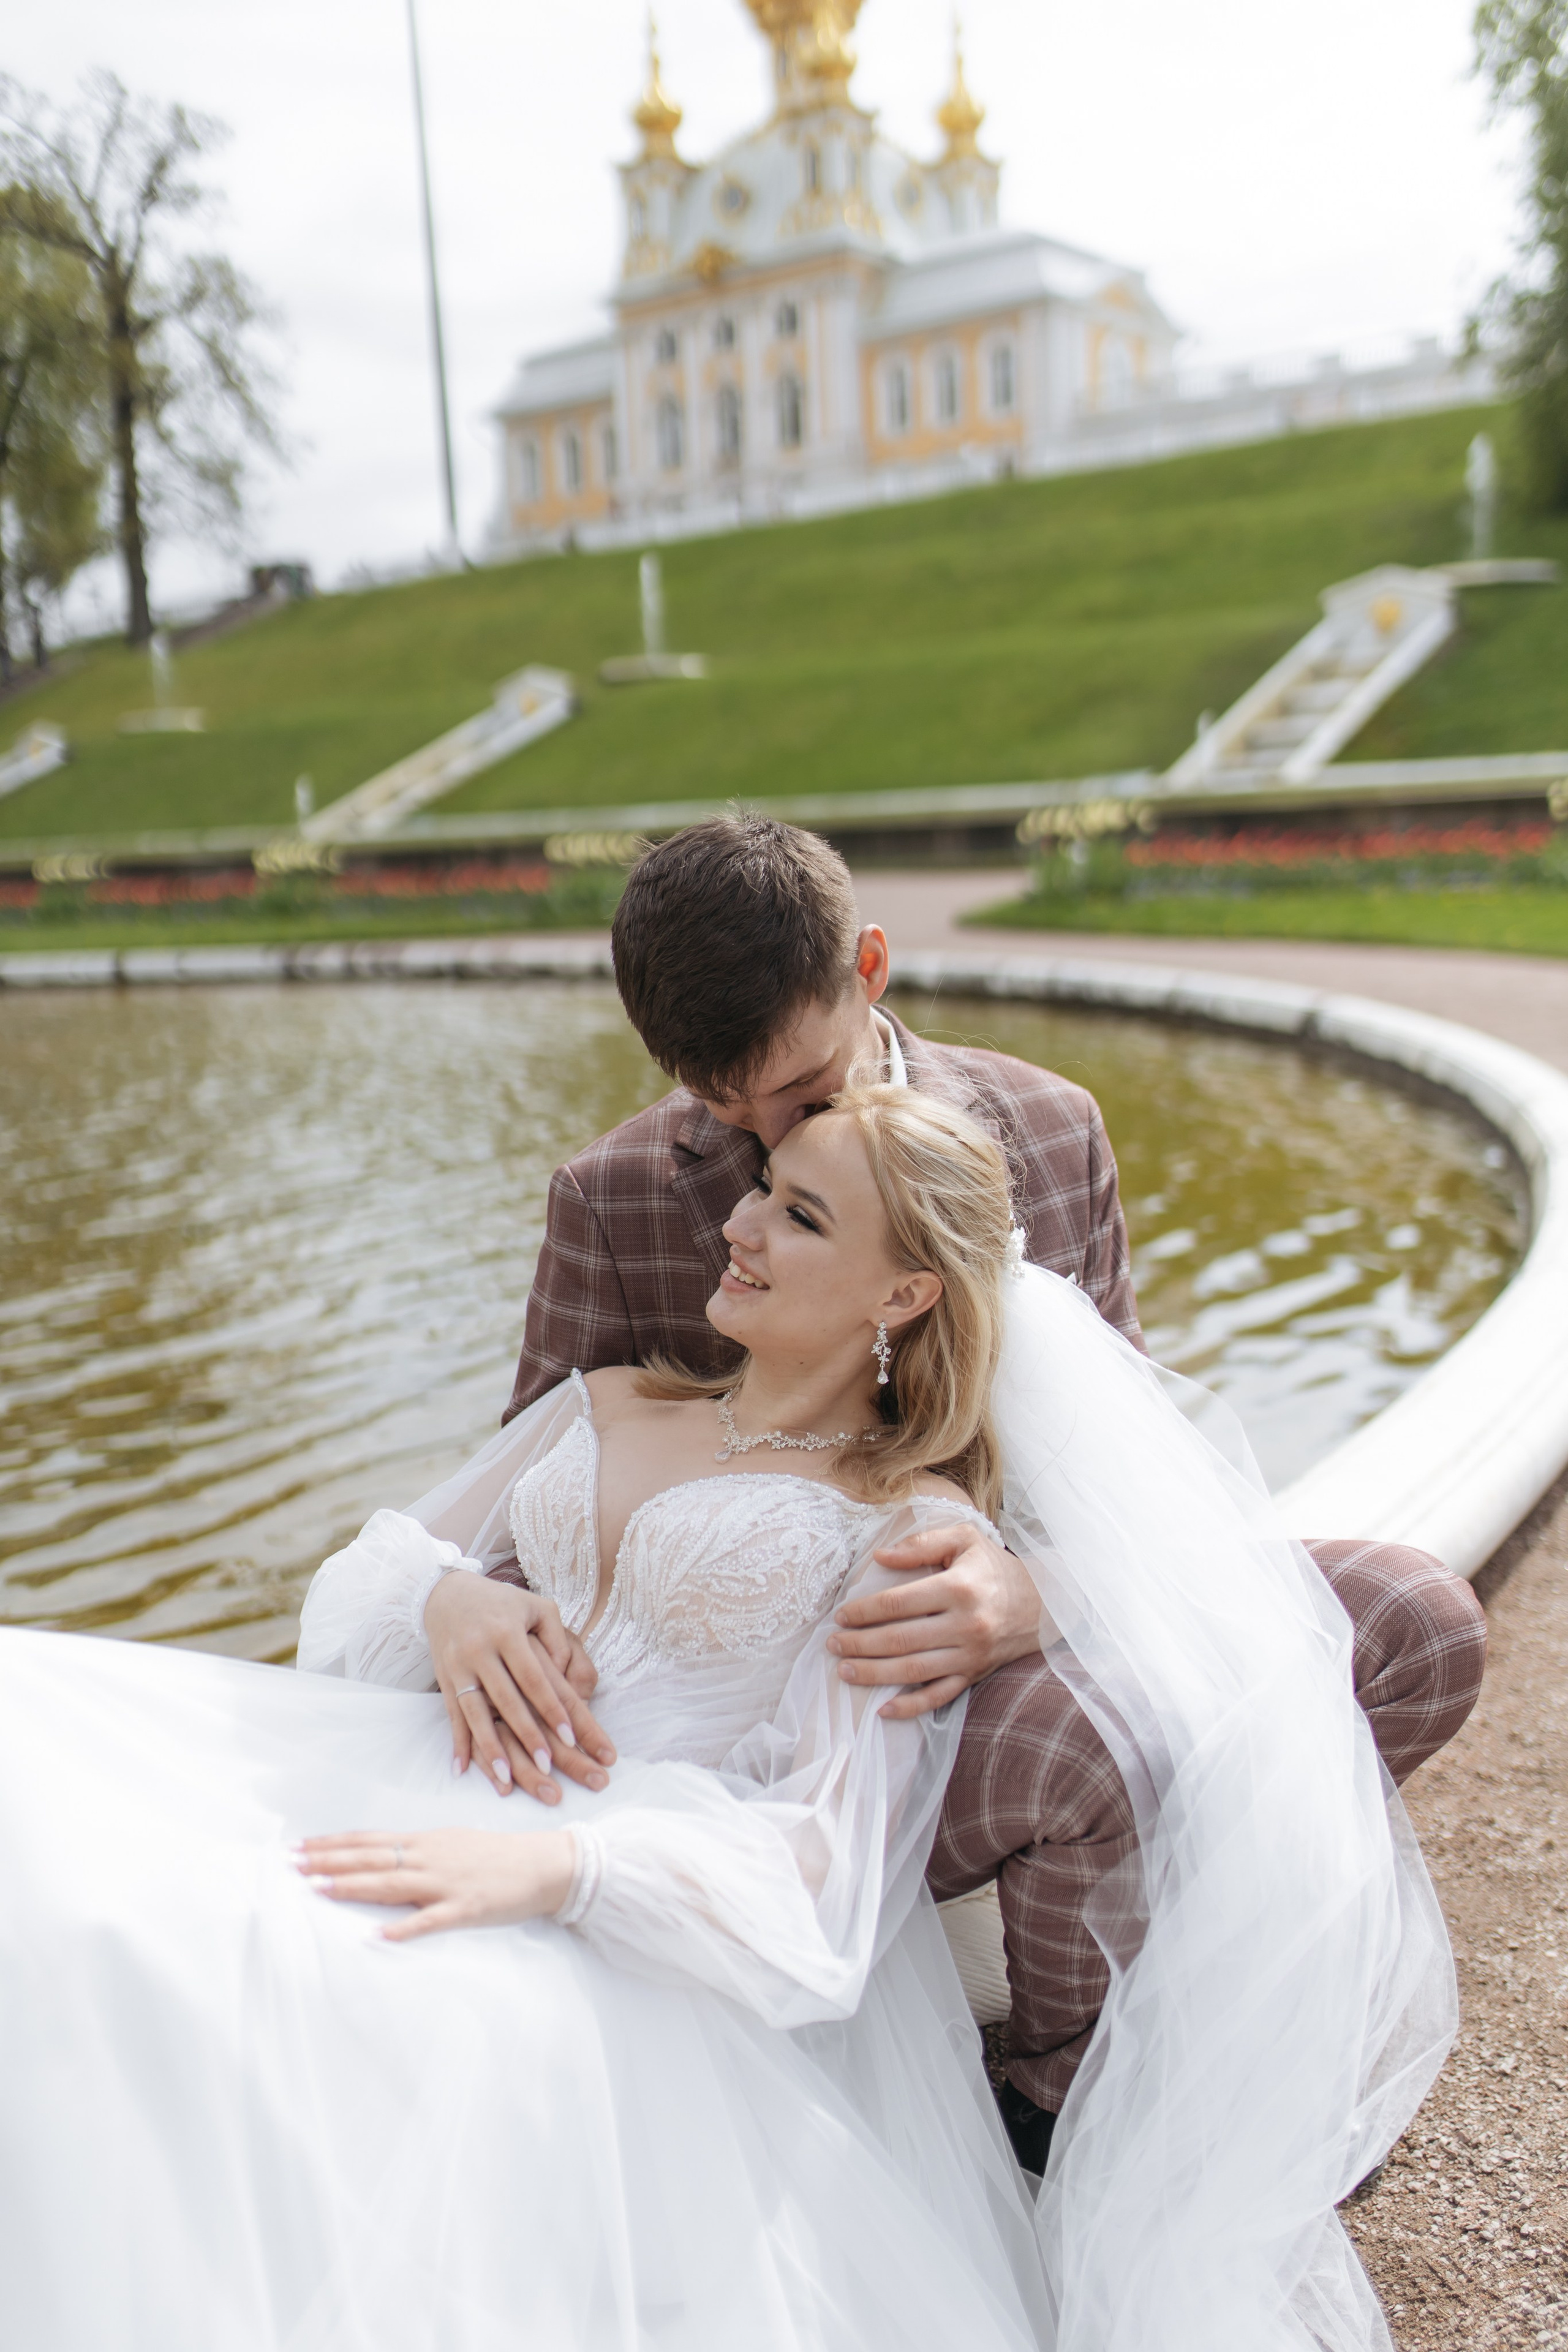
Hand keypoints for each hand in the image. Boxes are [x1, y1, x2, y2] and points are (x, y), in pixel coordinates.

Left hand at [296, 1827, 577, 1942]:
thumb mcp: (451, 1844)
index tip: (298, 1847)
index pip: (368, 1840)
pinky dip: (403, 1928)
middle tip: (291, 1864)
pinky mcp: (464, 1908)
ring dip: (353, 1885)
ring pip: (391, 1883)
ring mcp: (446, 1882)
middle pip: (370, 1857)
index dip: (332, 1844)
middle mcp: (429, 1857)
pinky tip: (378, 1935)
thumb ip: (417, 1852)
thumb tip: (381, 1858)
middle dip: (328, 1861)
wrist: (542, 1864)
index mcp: (425, 1841)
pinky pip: (429, 1920)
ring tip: (318, 1889)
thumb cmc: (495, 1856)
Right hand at [424, 1573, 615, 1804]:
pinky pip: (451, 1716)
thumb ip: (557, 1637)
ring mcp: (459, 1666)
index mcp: (507, 1632)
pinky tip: (463, 1769)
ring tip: (508, 1779)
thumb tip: (566, 1674)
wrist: (448, 1594)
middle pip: (506, 1700)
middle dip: (527, 1735)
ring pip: (475, 1713)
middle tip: (548, 1766)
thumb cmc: (503, 1604)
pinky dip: (457, 1743)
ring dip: (491, 1748)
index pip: (534, 1677)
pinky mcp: (444, 1678)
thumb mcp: (537, 1607)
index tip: (571, 1737)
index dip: (551, 1709)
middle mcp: (480, 1650)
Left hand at [827, 1526, 1044, 1718]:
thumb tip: (880, 1556)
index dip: (865, 1611)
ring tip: (844, 1671)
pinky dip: (911, 1707)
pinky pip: (939, 1697)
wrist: (1043, 1604)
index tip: (841, 1615)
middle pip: (900, 1640)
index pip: (899, 1602)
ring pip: (913, 1671)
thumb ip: (921, 1544)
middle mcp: (965, 1625)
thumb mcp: (964, 1539)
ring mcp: (970, 1656)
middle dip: (860, 1644)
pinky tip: (883, 1709)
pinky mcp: (974, 1676)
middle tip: (832, 1645)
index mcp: (959, 1588)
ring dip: (874, 1674)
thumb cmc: (994, 1567)